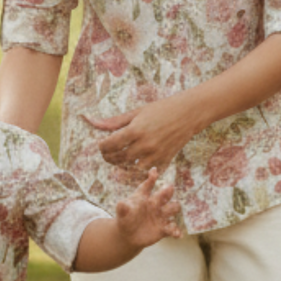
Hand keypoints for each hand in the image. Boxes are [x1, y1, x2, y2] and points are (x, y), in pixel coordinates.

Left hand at [85, 93, 200, 174]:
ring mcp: (155, 155)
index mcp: (135, 130)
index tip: (103, 144)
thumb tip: (91, 121)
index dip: (102, 146)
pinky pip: (146, 171)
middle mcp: (144, 144)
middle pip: (118, 158)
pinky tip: (135, 162)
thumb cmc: (162, 109)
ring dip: (122, 164)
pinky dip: (137, 169)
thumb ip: (114, 121)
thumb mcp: (136, 112)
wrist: (188, 114)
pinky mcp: (164, 161)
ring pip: (130, 168)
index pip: (109, 145)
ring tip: (120, 157)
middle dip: (109, 157)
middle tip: (108, 153)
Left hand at [114, 169, 180, 248]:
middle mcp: (155, 203)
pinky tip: (177, 234)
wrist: (128, 235)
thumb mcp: (122, 212)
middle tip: (169, 188)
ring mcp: (161, 215)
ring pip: (173, 208)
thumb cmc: (125, 218)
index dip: (151, 178)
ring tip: (174, 207)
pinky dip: (176, 231)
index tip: (153, 171)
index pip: (148, 185)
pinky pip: (172, 228)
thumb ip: (123, 208)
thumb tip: (121, 204)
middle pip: (165, 194)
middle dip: (167, 191)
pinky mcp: (163, 228)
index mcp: (144, 197)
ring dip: (174, 208)